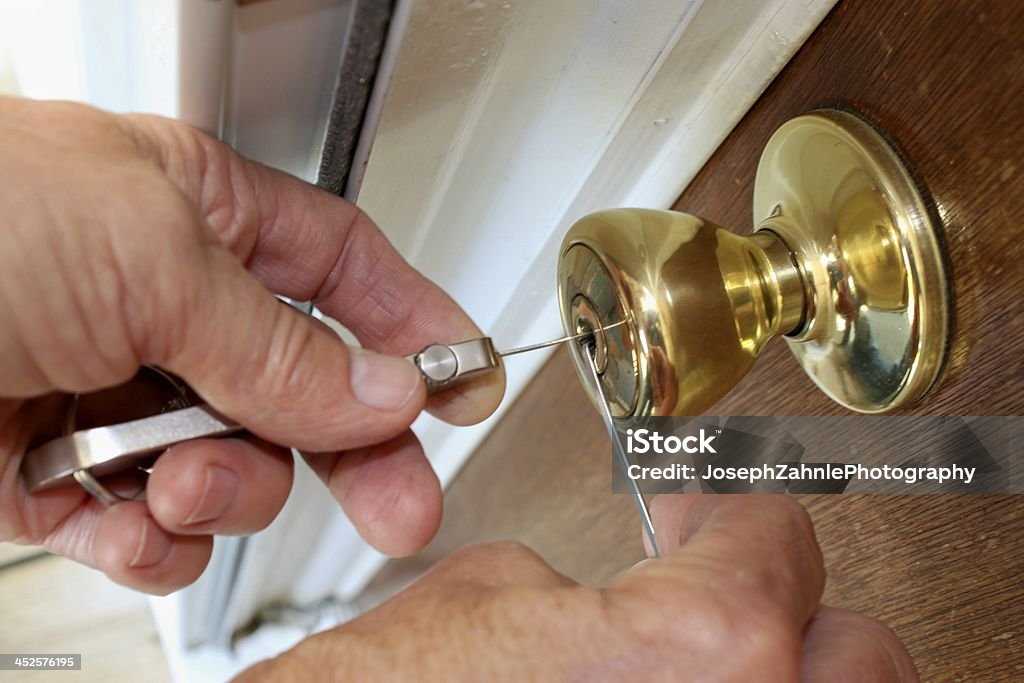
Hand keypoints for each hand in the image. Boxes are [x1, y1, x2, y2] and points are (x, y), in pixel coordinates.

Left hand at [0, 97, 503, 593]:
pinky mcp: (47, 472)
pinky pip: (145, 518)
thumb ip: (277, 341)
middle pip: (300, 380)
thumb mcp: (146, 254)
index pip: (336, 266)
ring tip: (180, 475)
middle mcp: (155, 298)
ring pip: (231, 460)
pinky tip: (122, 513)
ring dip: (224, 483)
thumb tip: (381, 388)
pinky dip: (146, 532)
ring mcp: (105, 388)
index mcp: (188, 210)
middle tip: (404, 496)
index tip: (462, 378)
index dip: (408, 321)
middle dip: (354, 443)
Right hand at [240, 496, 916, 681]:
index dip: (730, 512)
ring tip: (711, 659)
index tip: (707, 510)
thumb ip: (591, 587)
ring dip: (785, 682)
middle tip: (728, 587)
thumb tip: (616, 594)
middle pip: (862, 655)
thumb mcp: (487, 597)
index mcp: (702, 656)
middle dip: (789, 612)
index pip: (778, 542)